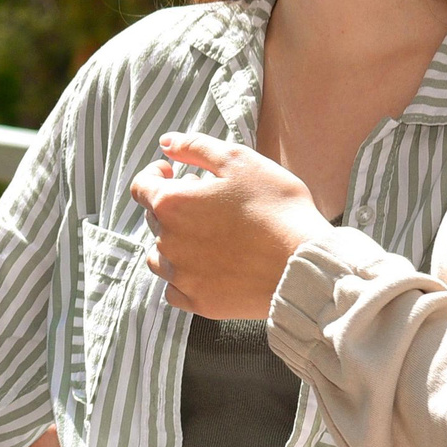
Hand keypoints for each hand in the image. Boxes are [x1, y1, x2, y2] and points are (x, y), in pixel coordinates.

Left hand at [126, 133, 329, 319]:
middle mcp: (167, 242)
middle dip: (174, 205)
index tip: (172, 171)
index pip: (141, 187)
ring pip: (160, 256)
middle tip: (208, 201)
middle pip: (155, 219)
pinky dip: (184, 276)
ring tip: (207, 234)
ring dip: (175, 241)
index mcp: (172, 204)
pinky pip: (175, 289)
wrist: (305, 264)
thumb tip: (166, 142)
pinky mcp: (199, 303)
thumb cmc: (276, 208)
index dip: (154, 175)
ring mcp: (181, 276)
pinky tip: (207, 266)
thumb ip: (196, 147)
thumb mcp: (239, 161)